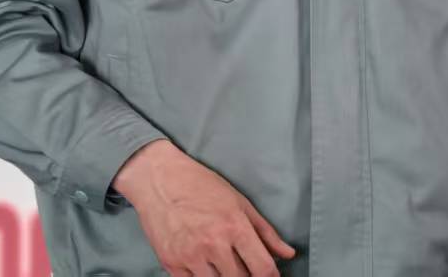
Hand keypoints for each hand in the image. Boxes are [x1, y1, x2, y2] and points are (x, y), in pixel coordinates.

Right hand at [115, 140, 295, 275]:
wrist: (159, 179)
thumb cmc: (200, 185)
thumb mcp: (239, 202)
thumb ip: (265, 231)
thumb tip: (288, 254)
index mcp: (234, 226)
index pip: (262, 269)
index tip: (269, 275)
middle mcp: (213, 244)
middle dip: (246, 276)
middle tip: (243, 265)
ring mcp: (191, 256)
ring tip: (223, 263)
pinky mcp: (171, 264)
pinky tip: (205, 267)